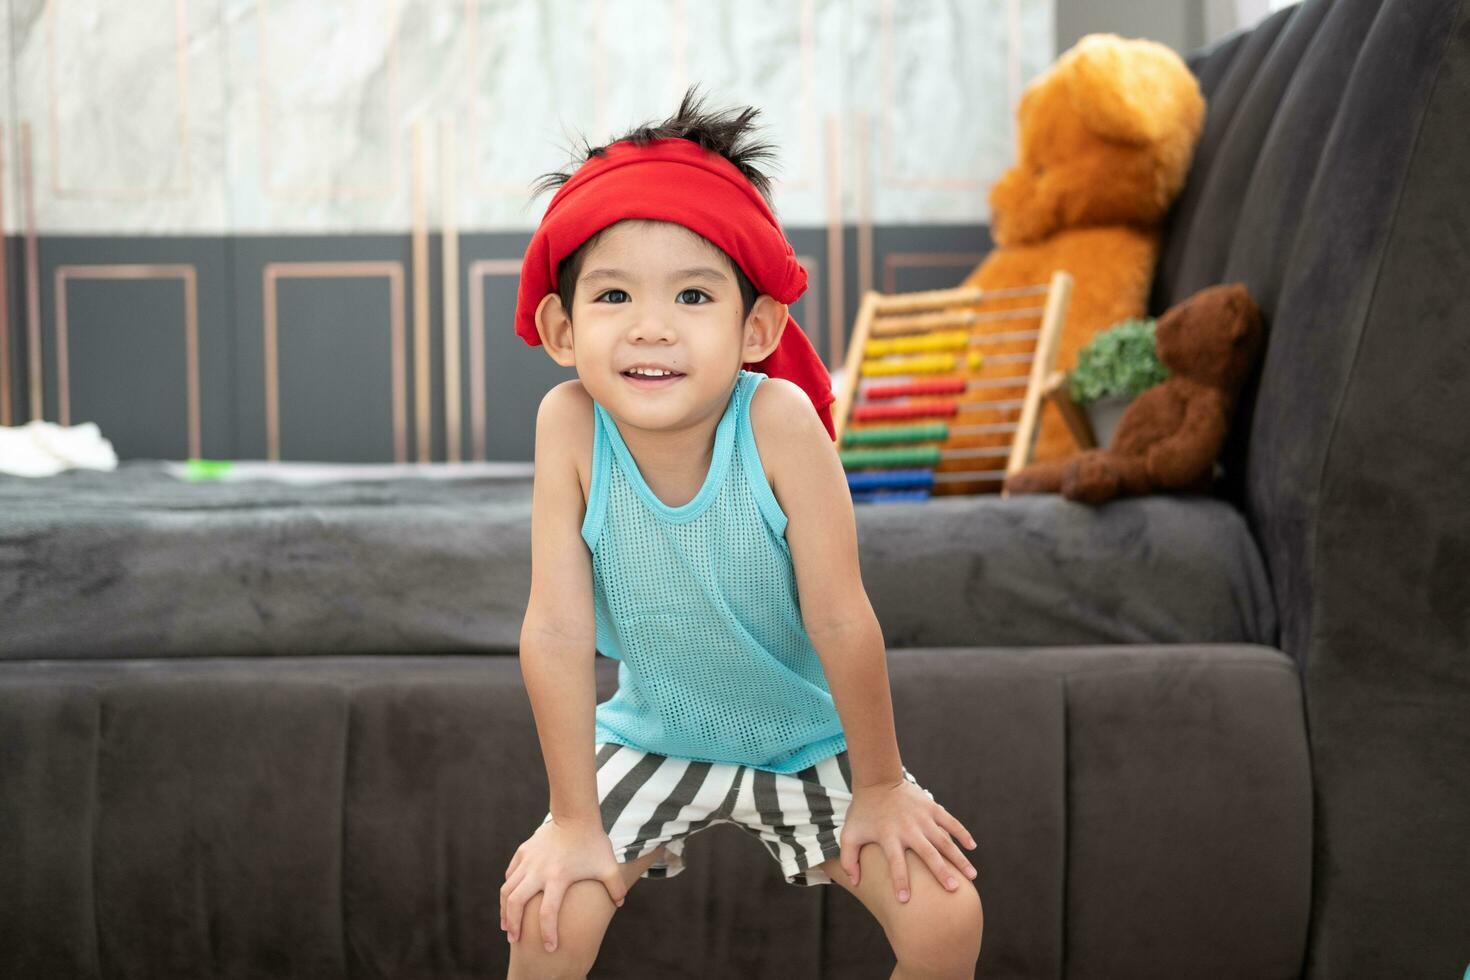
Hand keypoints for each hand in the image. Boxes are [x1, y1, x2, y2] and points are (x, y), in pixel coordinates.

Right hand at [500, 815, 627, 952]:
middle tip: (514, 939)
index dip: (548, 933)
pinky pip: (511, 875)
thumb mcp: (608, 866)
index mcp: (559, 877)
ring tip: (507, 926)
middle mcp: (539, 871)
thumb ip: (615, 887)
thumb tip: (620, 904)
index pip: (548, 912)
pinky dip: (508, 889)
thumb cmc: (594, 842)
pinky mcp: (523, 852)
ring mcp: (529, 861)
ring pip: (507, 890)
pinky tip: (510, 900)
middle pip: (516, 903)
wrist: (575, 814)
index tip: (550, 948)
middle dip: (514, 925)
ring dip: (505, 910)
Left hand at [838, 777, 977, 902]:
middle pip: (927, 853)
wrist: (877, 781)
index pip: (895, 863)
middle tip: (953, 889)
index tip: (905, 901)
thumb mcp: (849, 834)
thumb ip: (849, 859)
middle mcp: (907, 828)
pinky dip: (962, 832)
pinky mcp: (931, 807)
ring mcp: (922, 817)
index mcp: (888, 836)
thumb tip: (855, 883)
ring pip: (943, 840)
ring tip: (972, 876)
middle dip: (940, 871)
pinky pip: (950, 821)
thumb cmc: (863, 812)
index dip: (899, 881)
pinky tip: (972, 846)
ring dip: (958, 857)